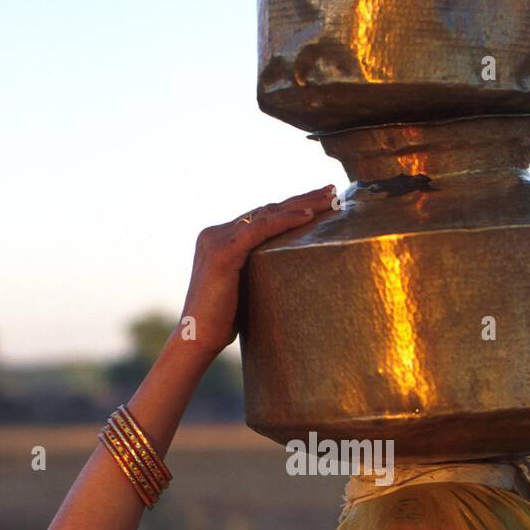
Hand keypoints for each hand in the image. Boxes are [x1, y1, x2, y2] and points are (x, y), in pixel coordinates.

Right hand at [182, 184, 337, 353]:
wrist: (196, 338)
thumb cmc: (222, 322)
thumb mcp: (244, 288)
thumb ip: (257, 271)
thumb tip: (286, 270)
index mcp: (219, 239)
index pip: (261, 216)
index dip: (291, 207)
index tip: (320, 202)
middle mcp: (215, 233)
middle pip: (267, 210)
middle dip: (302, 199)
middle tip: (333, 191)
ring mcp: (217, 240)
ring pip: (267, 214)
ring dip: (302, 204)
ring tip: (331, 198)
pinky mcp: (223, 252)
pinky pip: (260, 229)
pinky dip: (286, 220)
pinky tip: (309, 216)